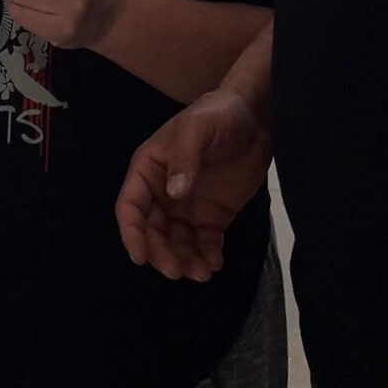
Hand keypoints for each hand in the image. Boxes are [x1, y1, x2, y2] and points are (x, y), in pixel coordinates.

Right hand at [115, 88, 270, 281]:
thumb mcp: (197, 129)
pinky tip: (215, 264)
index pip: (130, 206)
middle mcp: (163, 193)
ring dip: (184, 260)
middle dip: (162, 254)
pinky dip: (207, 256)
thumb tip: (173, 194)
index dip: (132, 233)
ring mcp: (188, 207)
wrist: (257, 117)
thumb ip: (184, 159)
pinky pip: (204, 243)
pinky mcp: (213, 217)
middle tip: (178, 270)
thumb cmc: (219, 115)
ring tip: (202, 272)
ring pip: (177, 243)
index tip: (140, 257)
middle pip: (153, 232)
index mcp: (149, 170)